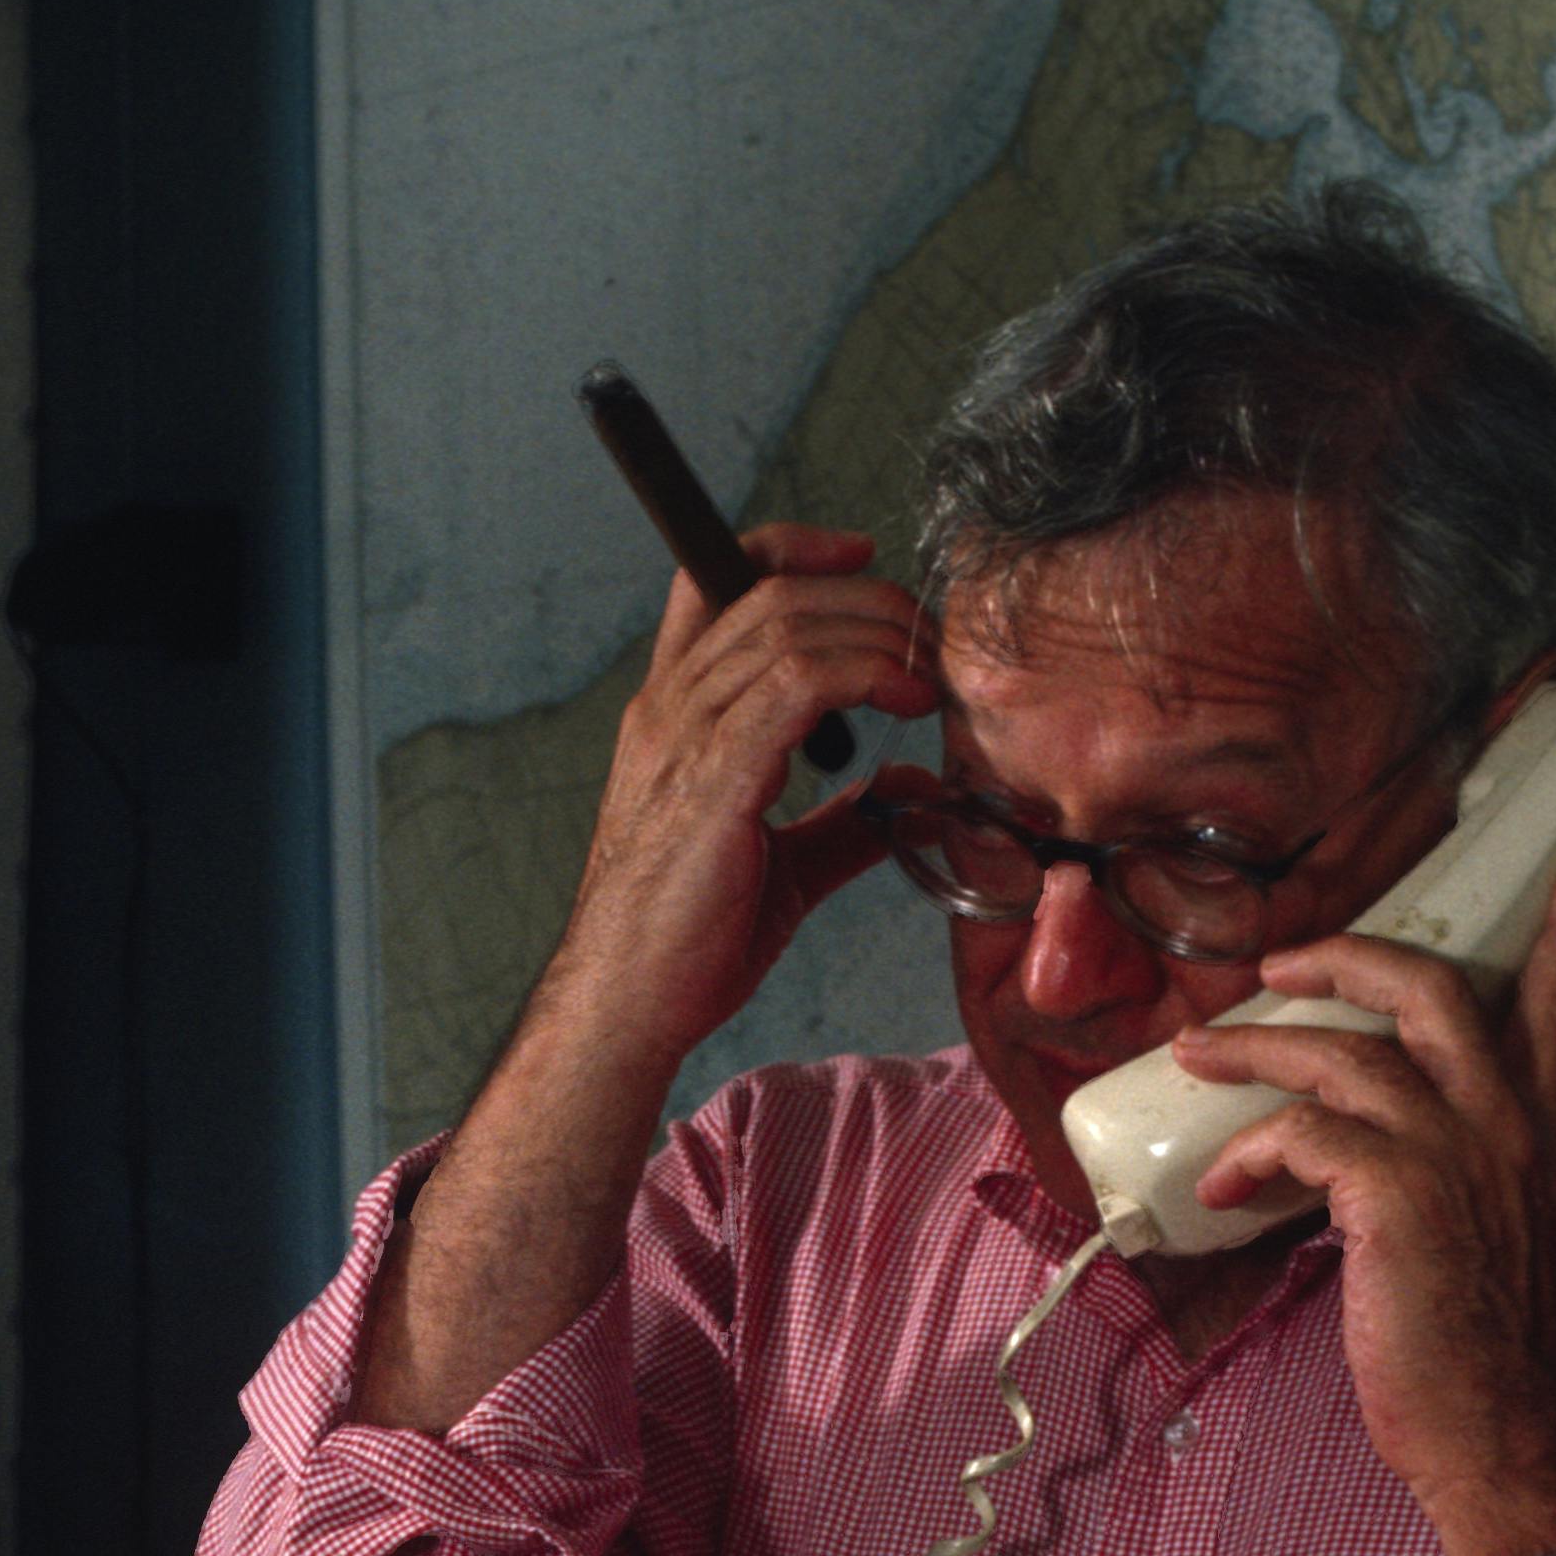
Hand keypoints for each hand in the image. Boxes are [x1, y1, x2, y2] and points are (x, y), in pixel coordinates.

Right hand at [523, 535, 934, 1080]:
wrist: (625, 1007)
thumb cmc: (683, 945)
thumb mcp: (781, 867)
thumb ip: (842, 823)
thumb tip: (911, 794)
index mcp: (672, 717)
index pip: (713, 580)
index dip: (791, 548)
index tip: (861, 564)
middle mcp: (669, 711)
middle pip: (770, 589)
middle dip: (868, 598)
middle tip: (929, 642)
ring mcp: (684, 739)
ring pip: (788, 624)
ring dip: (877, 634)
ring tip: (927, 674)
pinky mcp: (714, 779)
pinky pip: (795, 683)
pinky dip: (863, 673)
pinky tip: (902, 702)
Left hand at [1163, 844, 1555, 1555]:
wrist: (1500, 1422)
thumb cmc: (1484, 1334)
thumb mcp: (1498, 1220)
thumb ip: (1459, 1158)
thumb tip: (1363, 1135)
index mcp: (1543, 1123)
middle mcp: (1508, 1120)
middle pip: (1429, 985)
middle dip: (1346, 955)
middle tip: (1279, 962)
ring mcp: (1454, 1152)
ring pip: (1343, 1053)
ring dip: (1254, 1050)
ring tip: (1197, 1057)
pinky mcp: (1395, 1195)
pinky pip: (1301, 1135)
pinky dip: (1249, 1154)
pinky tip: (1220, 1190)